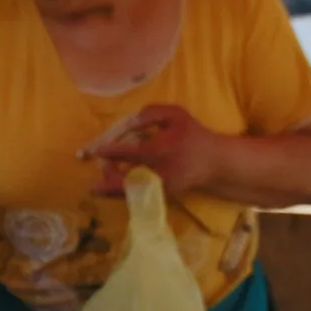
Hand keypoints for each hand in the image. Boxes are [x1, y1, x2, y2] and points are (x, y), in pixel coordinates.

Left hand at [85, 103, 223, 196]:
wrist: (213, 162)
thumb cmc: (192, 134)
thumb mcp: (176, 115)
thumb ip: (151, 113)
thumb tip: (129, 122)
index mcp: (162, 148)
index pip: (132, 152)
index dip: (111, 152)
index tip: (97, 151)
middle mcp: (161, 171)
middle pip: (127, 178)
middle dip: (109, 174)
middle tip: (100, 166)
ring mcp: (161, 186)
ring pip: (130, 192)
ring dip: (111, 188)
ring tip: (99, 184)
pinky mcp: (162, 196)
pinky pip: (137, 197)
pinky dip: (122, 194)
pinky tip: (109, 190)